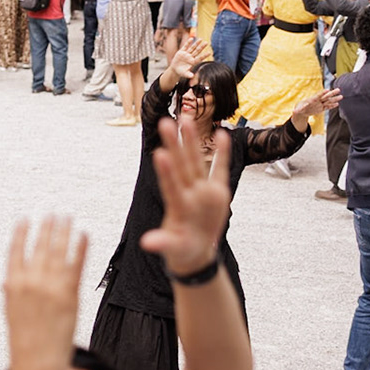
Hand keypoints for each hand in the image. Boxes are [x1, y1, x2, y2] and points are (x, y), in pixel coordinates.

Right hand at [3, 216, 88, 369]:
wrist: (38, 363)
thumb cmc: (24, 341)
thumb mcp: (11, 313)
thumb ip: (12, 293)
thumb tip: (8, 282)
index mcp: (12, 284)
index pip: (15, 251)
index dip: (21, 234)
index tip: (25, 221)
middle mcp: (31, 281)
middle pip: (40, 246)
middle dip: (47, 228)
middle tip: (53, 214)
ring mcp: (51, 286)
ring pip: (58, 250)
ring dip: (64, 231)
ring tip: (67, 218)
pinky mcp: (70, 293)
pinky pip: (77, 264)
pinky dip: (80, 247)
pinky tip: (83, 235)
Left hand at [139, 115, 231, 275]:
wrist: (196, 250)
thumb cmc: (182, 248)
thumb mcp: (173, 248)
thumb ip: (163, 243)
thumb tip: (148, 243)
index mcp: (178, 207)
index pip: (170, 186)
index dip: (166, 171)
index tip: (160, 153)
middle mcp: (189, 194)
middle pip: (181, 166)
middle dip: (174, 144)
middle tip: (165, 122)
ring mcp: (202, 191)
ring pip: (196, 162)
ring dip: (191, 141)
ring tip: (186, 118)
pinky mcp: (217, 192)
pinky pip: (220, 169)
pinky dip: (221, 153)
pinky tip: (221, 134)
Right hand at [170, 38, 210, 80]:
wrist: (175, 69)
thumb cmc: (181, 72)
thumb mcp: (185, 74)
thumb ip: (188, 74)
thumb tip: (192, 76)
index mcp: (193, 62)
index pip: (200, 58)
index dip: (204, 55)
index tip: (209, 53)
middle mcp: (191, 57)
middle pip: (197, 51)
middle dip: (202, 47)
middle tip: (207, 43)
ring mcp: (186, 54)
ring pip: (192, 48)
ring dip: (196, 43)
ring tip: (201, 39)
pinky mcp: (181, 52)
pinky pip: (185, 46)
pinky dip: (188, 43)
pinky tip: (191, 39)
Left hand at [292, 87, 340, 120]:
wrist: (302, 112)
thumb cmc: (299, 109)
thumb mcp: (297, 110)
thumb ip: (297, 110)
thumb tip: (295, 111)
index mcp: (311, 100)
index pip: (318, 95)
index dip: (322, 93)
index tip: (327, 90)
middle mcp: (317, 101)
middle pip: (325, 96)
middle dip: (332, 93)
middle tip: (338, 89)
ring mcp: (320, 104)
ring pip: (328, 101)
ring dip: (334, 99)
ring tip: (341, 96)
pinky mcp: (321, 108)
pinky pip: (328, 107)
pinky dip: (332, 106)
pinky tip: (337, 104)